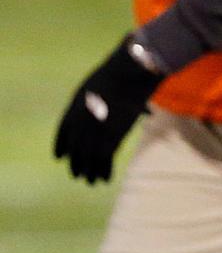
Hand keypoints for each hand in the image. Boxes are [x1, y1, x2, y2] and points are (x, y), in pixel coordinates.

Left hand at [53, 35, 162, 182]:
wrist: (130, 71)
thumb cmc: (122, 70)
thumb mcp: (100, 82)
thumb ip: (97, 97)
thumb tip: (105, 104)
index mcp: (75, 106)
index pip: (62, 133)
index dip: (61, 146)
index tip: (60, 157)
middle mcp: (81, 121)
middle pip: (76, 149)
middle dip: (77, 164)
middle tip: (77, 175)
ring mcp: (96, 129)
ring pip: (89, 158)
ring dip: (90, 172)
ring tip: (91, 182)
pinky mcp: (112, 136)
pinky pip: (105, 159)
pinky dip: (105, 171)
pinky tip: (105, 179)